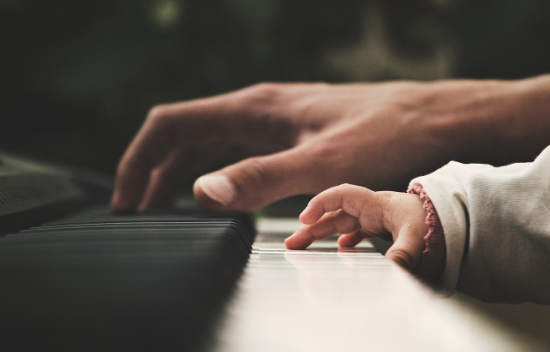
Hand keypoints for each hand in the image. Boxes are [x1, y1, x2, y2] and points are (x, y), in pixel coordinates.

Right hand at [111, 77, 549, 211]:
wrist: (435, 120)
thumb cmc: (388, 133)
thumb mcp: (323, 163)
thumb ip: (261, 178)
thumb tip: (201, 192)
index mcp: (253, 109)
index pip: (170, 126)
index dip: (138, 160)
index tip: (125, 199)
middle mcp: (257, 111)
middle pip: (183, 137)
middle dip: (153, 174)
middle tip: (139, 215)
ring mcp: (274, 123)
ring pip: (208, 147)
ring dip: (180, 177)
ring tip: (165, 210)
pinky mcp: (291, 137)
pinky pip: (236, 155)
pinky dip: (213, 176)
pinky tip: (217, 197)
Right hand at [285, 184, 427, 270]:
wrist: (455, 218)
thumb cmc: (437, 221)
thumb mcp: (419, 236)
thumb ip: (404, 252)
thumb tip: (391, 269)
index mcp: (377, 204)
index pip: (342, 195)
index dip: (320, 204)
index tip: (304, 219)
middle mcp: (372, 209)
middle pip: (334, 214)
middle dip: (311, 227)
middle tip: (292, 243)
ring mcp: (375, 218)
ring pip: (340, 224)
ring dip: (321, 234)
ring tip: (303, 247)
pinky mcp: (381, 228)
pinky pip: (355, 231)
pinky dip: (343, 239)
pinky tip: (338, 249)